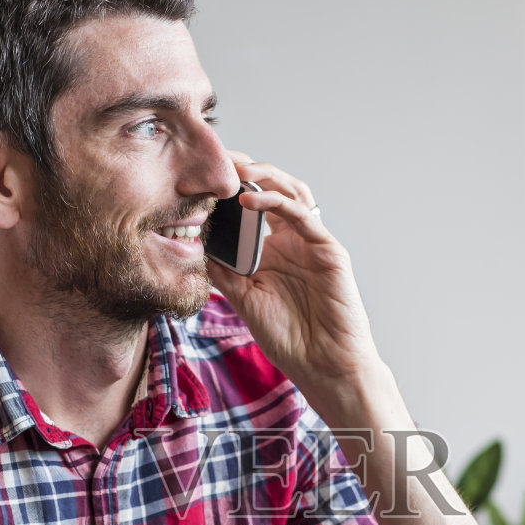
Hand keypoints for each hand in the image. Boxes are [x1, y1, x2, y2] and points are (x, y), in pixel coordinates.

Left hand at [205, 151, 385, 404]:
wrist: (324, 367)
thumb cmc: (290, 339)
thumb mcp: (244, 300)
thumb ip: (225, 271)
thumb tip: (195, 244)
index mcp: (275, 250)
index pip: (253, 206)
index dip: (230, 187)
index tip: (200, 175)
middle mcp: (295, 240)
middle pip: (273, 189)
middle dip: (246, 169)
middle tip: (217, 157)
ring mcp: (313, 243)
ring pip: (291, 192)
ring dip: (263, 176)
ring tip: (234, 168)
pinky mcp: (329, 251)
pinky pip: (303, 216)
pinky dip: (277, 202)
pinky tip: (250, 200)